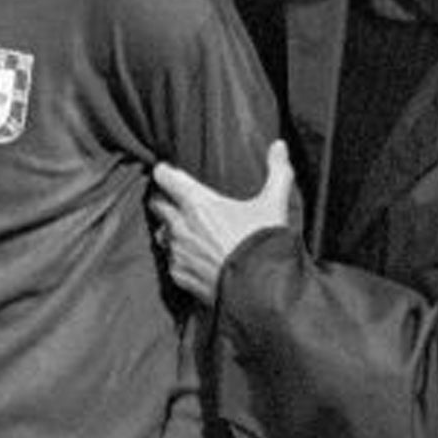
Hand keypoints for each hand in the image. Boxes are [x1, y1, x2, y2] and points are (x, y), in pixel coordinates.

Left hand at [148, 141, 294, 304]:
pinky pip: (171, 261)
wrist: (258, 291)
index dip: (165, 172)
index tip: (168, 172)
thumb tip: (280, 145)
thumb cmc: (263, 244)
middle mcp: (180, 226)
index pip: (164, 177)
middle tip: (177, 201)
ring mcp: (177, 252)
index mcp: (197, 203)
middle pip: (157, 204)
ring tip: (187, 232)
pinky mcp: (179, 276)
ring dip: (169, 230)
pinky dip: (179, 257)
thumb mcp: (274, 204)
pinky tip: (195, 258)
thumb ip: (277, 171)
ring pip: (161, 234)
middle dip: (164, 200)